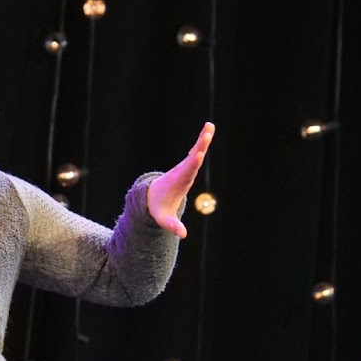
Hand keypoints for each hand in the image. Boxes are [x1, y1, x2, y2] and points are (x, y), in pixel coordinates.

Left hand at [146, 122, 215, 238]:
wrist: (151, 197)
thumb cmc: (158, 208)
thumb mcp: (164, 219)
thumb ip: (172, 226)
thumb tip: (182, 235)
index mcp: (178, 182)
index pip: (186, 172)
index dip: (192, 164)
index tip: (197, 154)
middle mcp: (181, 172)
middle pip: (192, 158)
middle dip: (199, 147)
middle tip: (206, 134)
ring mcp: (184, 167)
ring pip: (194, 151)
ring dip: (202, 140)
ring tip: (210, 126)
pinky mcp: (187, 165)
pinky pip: (196, 151)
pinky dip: (202, 142)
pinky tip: (208, 130)